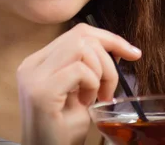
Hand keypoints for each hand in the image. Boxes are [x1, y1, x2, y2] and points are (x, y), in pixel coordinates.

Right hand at [17, 23, 141, 144]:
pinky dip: (92, 84)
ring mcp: (33, 77)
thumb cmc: (63, 131)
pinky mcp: (41, 92)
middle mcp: (32, 65)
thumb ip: (91, 68)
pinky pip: (79, 70)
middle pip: (81, 35)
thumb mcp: (81, 93)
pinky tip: (86, 103)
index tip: (132, 53)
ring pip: (81, 47)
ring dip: (102, 71)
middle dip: (109, 54)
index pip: (77, 33)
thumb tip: (116, 49)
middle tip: (111, 87)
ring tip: (96, 97)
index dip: (109, 39)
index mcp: (39, 62)